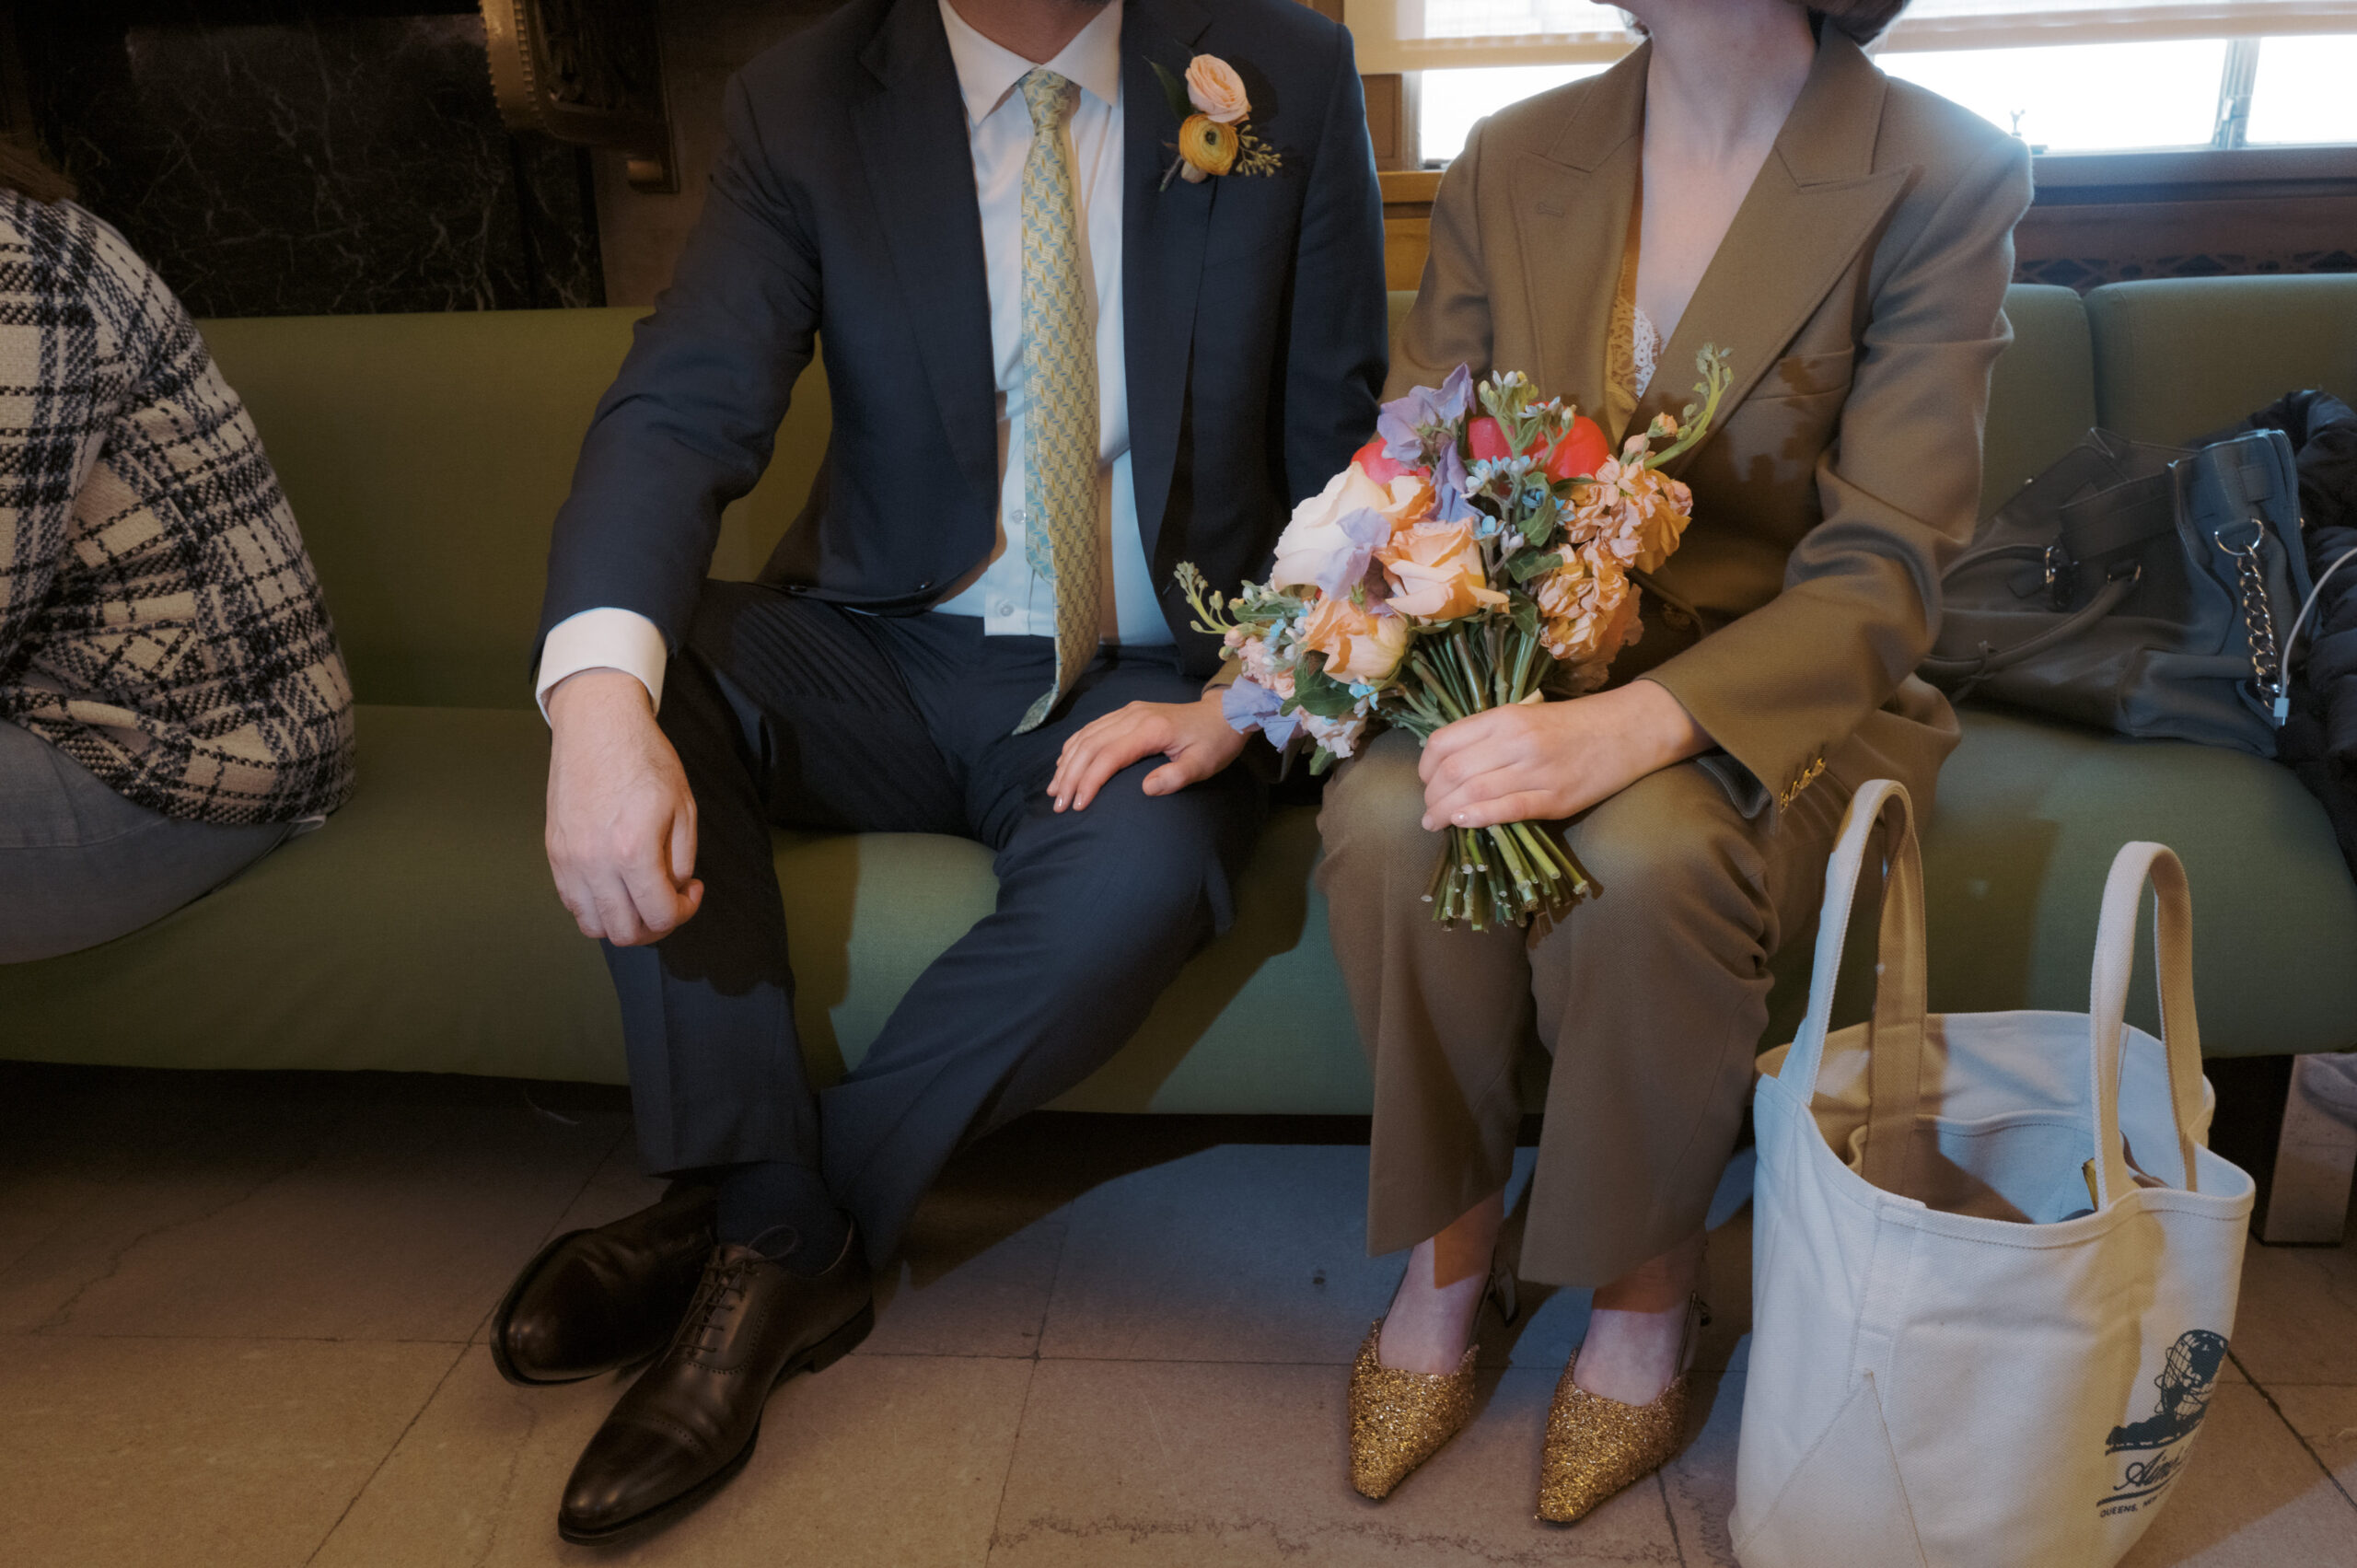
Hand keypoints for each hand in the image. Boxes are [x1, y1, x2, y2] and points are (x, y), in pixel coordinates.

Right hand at [545, 668, 704, 945]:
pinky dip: (597, 905)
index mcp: (633, 850)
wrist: (597, 725)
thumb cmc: (644, 758)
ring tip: (641, 895)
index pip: (659, 916)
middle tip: (669, 900)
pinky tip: (616, 882)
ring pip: (593, 925)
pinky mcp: (553, 853)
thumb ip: (681, 860)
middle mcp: (594, 863)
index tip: (692, 891)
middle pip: (624, 932)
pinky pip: (572, 902)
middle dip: (655, 925)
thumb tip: (674, 892)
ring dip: (623, 920)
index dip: (684, 911)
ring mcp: (568, 860)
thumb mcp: (684, 808)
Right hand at [1047, 690, 1248, 811]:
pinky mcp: (1128, 713)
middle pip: (1090, 745)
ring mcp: (1128, 712)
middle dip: (1070, 776)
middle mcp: (1133, 716)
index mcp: (1150, 730)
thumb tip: (1145, 789)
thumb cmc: (1214, 743)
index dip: (1089, 781)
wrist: (1224, 714)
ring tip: (1054, 789)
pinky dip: (1074, 746)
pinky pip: (1093, 728)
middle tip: (1058, 805)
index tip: (1078, 806)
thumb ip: (1176, 777)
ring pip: (1086, 735)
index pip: (1108, 755)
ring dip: (1067, 762)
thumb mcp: (1204, 765)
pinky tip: (1065, 763)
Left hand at [1418, 679, 1710, 830]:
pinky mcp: (1555, 797)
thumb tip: (1449, 763)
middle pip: (1453, 771)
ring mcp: (1536, 770)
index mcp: (1505, 717)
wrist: (1629, 729)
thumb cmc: (1575, 724)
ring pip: (1473, 791)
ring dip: (1445, 812)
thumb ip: (1490, 735)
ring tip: (1434, 823)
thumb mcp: (1528, 715)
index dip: (1425, 766)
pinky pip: (1507, 809)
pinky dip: (1478, 817)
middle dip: (1431, 795)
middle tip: (1428, 810)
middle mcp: (1516, 741)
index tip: (1425, 781)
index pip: (1445, 742)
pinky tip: (1461, 823)